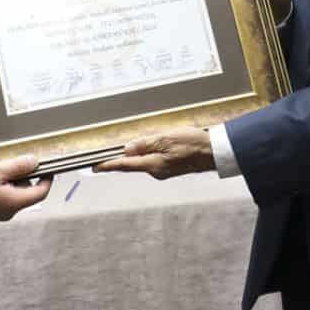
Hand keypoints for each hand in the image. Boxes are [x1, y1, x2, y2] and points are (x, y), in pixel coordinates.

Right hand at [0, 154, 52, 222]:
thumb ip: (18, 166)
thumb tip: (34, 162)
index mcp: (15, 202)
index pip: (41, 192)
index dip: (47, 179)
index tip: (47, 168)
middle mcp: (9, 211)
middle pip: (26, 192)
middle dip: (24, 176)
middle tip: (15, 162)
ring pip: (12, 194)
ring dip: (10, 180)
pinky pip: (0, 197)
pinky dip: (0, 186)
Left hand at [93, 127, 215, 178]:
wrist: (215, 152)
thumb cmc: (193, 144)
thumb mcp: (166, 139)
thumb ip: (145, 144)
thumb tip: (127, 149)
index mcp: (153, 165)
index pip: (124, 165)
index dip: (108, 165)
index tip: (94, 167)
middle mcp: (156, 171)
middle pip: (133, 162)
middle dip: (125, 154)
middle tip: (119, 146)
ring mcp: (164, 170)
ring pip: (145, 160)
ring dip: (142, 150)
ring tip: (151, 138)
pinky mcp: (170, 167)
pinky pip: (154, 159)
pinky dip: (151, 151)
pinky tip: (160, 142)